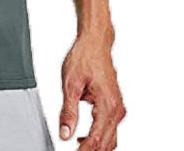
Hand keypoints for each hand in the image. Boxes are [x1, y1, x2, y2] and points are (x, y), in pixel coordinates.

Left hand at [59, 33, 125, 149]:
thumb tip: (65, 133)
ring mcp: (118, 107)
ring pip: (110, 138)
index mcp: (107, 105)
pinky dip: (99, 137)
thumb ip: (68, 111)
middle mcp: (116, 109)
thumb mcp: (70, 83)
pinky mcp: (115, 105)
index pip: (96, 138)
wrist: (94, 43)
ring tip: (79, 148)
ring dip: (96, 146)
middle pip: (106, 142)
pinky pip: (110, 128)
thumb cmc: (84, 57)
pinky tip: (84, 137)